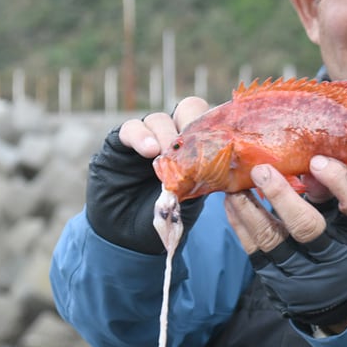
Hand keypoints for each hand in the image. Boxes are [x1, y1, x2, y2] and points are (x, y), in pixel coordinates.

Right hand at [85, 97, 208, 253]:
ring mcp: (147, 137)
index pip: (210, 121)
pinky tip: (150, 151)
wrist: (129, 237)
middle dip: (192, 122)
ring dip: (166, 134)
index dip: (218, 125)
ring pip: (159, 119)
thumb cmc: (166, 217)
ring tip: (166, 154)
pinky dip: (140, 136)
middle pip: (187, 109)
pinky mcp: (120, 143)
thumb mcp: (192, 200)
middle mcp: (172, 136)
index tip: (222, 140)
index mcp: (196, 146)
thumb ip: (204, 180)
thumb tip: (226, 171)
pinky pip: (130, 129)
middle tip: (192, 145)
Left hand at [224, 155, 346, 331]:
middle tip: (261, 170)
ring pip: (271, 238)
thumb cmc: (342, 245)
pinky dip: (240, 222)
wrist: (336, 299)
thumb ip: (331, 193)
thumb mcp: (346, 220)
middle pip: (307, 226)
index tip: (317, 160)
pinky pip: (254, 248)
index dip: (339, 181)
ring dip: (249, 208)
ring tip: (236, 184)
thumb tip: (307, 164)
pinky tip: (232, 202)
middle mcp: (331, 256)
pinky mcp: (275, 279)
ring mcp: (300, 272)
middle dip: (281, 195)